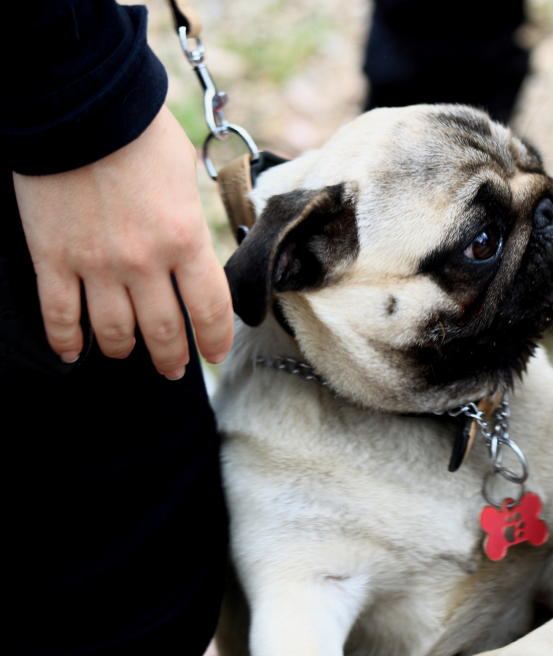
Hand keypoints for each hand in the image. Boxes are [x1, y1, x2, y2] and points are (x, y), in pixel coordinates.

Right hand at [13, 106, 232, 378]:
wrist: (81, 107)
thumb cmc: (140, 132)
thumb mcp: (186, 177)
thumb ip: (190, 221)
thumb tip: (192, 246)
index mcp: (186, 239)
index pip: (210, 309)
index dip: (215, 339)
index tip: (215, 352)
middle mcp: (145, 262)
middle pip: (164, 330)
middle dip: (173, 355)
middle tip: (174, 367)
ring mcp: (96, 264)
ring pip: (115, 331)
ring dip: (126, 351)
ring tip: (130, 355)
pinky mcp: (53, 258)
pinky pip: (59, 315)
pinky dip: (67, 340)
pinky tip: (74, 353)